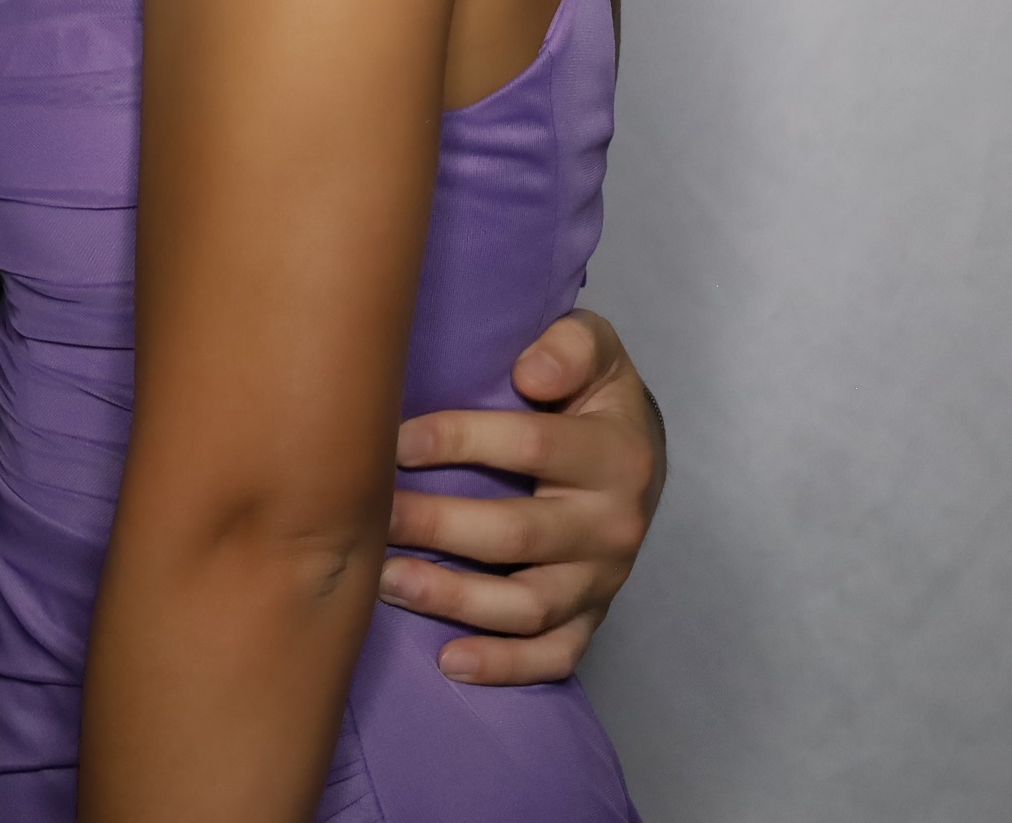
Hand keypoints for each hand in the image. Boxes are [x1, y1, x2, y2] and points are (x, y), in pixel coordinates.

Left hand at [382, 309, 665, 683]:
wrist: (640, 457)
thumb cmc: (594, 396)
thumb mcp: (594, 350)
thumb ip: (570, 345)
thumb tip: (531, 373)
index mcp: (615, 453)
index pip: (533, 447)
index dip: (459, 440)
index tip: (395, 441)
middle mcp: (613, 524)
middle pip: (517, 534)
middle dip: (436, 526)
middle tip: (371, 517)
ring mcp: (602, 580)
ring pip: (527, 606)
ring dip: (453, 599)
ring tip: (386, 581)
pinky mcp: (591, 618)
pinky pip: (553, 656)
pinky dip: (504, 667)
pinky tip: (449, 661)